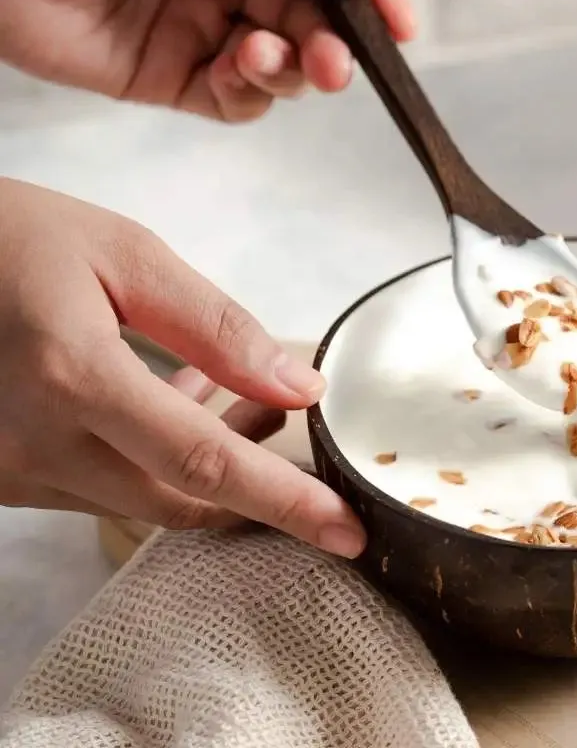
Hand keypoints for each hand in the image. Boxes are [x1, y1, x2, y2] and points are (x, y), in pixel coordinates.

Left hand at [0, 0, 415, 120]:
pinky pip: (237, 100)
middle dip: (329, 45)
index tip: (401, 25)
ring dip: (287, 70)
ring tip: (259, 56)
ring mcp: (204, 32)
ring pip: (281, 68)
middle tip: (334, 62)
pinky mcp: (175, 79)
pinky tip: (232, 71)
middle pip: (310, 23)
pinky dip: (248, 93)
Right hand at [0, 178, 364, 557]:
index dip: (286, 503)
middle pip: (182, 500)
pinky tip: (177, 393)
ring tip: (237, 389)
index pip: (205, 465)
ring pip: (145, 499)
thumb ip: (217, 326)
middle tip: (290, 414)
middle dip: (256, 476)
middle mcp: (35, 445)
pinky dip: (158, 457)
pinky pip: (103, 487)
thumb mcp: (127, 255)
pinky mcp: (2, 476)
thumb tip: (299, 386)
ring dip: (209, 461)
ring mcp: (10, 470)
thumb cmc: (13, 237)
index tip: (347, 532)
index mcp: (72, 378)